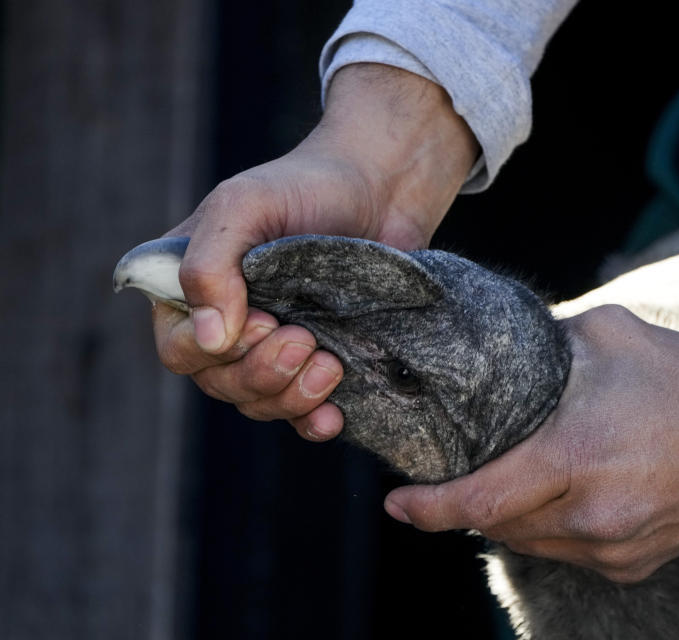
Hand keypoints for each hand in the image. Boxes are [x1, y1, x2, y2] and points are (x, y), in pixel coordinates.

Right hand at [153, 64, 478, 439]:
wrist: (382, 188)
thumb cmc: (306, 185)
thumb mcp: (244, 205)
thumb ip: (211, 264)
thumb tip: (209, 338)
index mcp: (193, 289)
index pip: (180, 349)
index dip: (216, 352)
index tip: (266, 322)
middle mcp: (227, 324)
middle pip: (221, 384)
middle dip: (262, 374)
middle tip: (305, 339)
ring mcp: (274, 347)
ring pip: (260, 403)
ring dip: (292, 396)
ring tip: (330, 362)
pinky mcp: (319, 361)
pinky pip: (303, 414)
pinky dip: (314, 421)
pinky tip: (334, 415)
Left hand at [384, 305, 678, 582]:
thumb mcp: (610, 334)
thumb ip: (546, 342)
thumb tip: (505, 350)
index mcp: (575, 458)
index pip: (480, 501)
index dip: (429, 508)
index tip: (396, 503)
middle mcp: (591, 515)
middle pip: (498, 526)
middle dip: (466, 506)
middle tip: (450, 478)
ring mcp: (615, 548)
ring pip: (532, 543)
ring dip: (509, 517)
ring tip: (510, 480)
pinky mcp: (636, 563)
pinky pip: (570, 553)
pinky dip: (551, 530)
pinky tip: (562, 498)